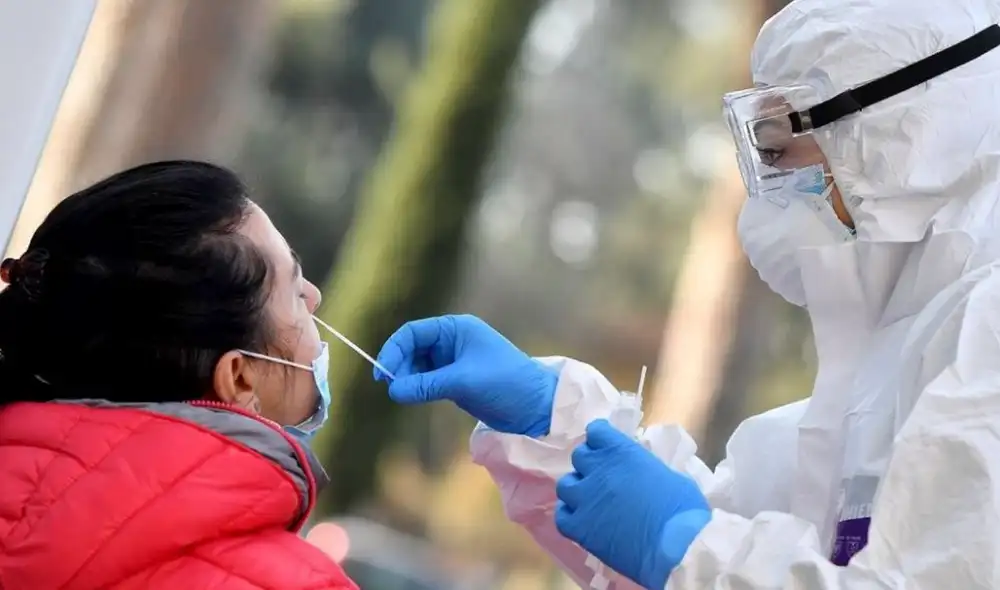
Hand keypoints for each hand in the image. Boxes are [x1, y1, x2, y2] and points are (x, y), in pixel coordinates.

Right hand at [374, 314, 557, 436]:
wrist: (536, 405)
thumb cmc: (506, 383)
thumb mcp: (464, 382)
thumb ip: (427, 384)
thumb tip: (393, 390)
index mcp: (457, 329)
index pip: (413, 332)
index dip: (394, 349)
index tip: (382, 372)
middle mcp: (453, 341)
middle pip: (412, 348)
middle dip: (400, 366)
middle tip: (394, 388)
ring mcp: (454, 361)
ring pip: (418, 366)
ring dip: (408, 379)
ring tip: (405, 395)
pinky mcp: (456, 380)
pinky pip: (428, 380)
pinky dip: (418, 388)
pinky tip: (414, 397)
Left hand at [555, 419, 710, 588]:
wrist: (675, 549)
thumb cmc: (684, 511)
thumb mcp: (670, 475)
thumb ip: (647, 469)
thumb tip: (639, 474)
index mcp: (622, 453)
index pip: (596, 432)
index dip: (600, 439)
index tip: (605, 446)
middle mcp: (598, 471)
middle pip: (579, 456)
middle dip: (590, 464)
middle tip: (602, 477)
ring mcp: (585, 499)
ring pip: (565, 484)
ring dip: (577, 489)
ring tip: (590, 500)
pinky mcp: (579, 527)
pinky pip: (561, 515)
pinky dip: (569, 515)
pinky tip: (581, 520)